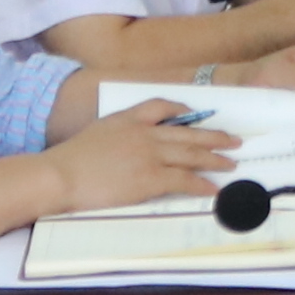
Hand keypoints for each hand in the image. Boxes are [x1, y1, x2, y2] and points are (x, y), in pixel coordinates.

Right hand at [56, 99, 225, 211]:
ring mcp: (149, 155)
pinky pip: (184, 180)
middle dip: (214, 136)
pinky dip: (202, 184)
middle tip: (234, 140)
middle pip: (187, 132)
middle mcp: (143, 133)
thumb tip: (129, 145)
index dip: (182, 109)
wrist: (60, 175)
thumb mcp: (95, 132)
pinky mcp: (149, 179)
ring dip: (215, 160)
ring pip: (191, 155)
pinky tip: (213, 188)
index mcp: (127, 118)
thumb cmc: (70, 160)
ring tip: (231, 164)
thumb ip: (116, 132)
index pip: (161, 105)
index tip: (197, 114)